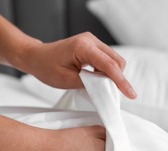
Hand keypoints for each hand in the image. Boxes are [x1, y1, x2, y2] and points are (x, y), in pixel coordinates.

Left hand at [19, 32, 136, 98]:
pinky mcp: (92, 45)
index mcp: (83, 47)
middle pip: (117, 61)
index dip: (121, 81)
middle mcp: (90, 40)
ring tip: (100, 85)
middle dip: (118, 78)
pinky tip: (97, 78)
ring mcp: (92, 41)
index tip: (131, 94)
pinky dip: (107, 70)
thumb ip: (90, 83)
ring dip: (112, 75)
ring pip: (115, 60)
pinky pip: (108, 59)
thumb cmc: (47, 67)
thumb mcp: (68, 80)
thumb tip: (107, 87)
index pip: (109, 65)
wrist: (36, 56)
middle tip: (109, 93)